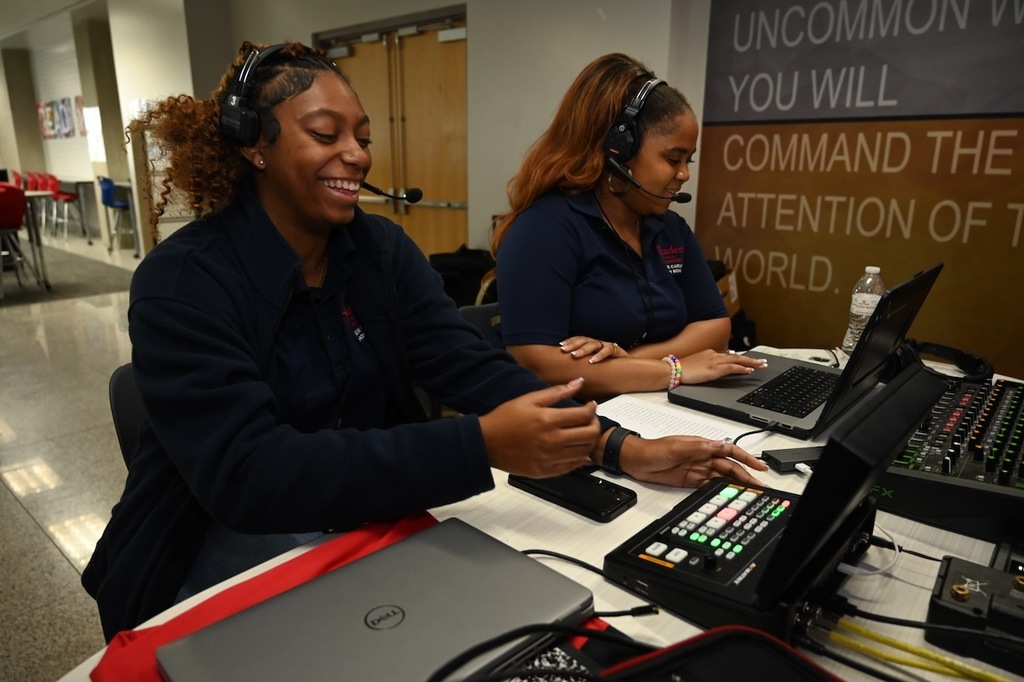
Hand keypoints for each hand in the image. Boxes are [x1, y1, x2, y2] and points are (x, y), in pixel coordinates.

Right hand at [480, 378, 600, 476]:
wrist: (486, 443)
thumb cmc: (505, 418)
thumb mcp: (529, 399)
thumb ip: (557, 392)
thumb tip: (579, 382)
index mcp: (548, 420)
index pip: (584, 415)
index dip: (592, 408)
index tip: (590, 405)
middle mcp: (552, 441)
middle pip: (589, 435)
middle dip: (595, 424)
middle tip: (590, 420)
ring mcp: (549, 458)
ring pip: (584, 452)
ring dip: (588, 441)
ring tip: (582, 433)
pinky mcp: (545, 471)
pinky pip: (572, 467)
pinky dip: (579, 458)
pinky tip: (574, 449)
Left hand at [559, 336, 628, 362]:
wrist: (631, 369)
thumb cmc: (610, 369)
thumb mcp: (595, 367)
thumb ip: (584, 368)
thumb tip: (568, 376)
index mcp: (592, 346)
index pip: (579, 340)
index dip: (570, 341)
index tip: (561, 346)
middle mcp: (599, 344)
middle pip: (584, 340)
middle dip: (573, 344)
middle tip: (564, 350)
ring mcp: (608, 346)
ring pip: (594, 344)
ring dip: (583, 349)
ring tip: (575, 355)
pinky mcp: (617, 351)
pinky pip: (608, 350)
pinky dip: (600, 355)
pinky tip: (593, 360)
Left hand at [619, 435, 767, 487]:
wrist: (635, 461)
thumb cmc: (653, 449)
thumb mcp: (676, 448)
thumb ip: (697, 448)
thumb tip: (718, 444)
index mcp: (702, 446)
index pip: (729, 450)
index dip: (746, 458)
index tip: (758, 466)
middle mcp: (702, 457)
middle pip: (729, 467)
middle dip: (745, 475)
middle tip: (758, 485)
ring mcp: (697, 469)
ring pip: (722, 477)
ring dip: (735, 484)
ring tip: (748, 492)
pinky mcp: (690, 481)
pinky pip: (710, 486)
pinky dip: (720, 490)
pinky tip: (728, 495)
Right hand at [678, 349, 766, 383]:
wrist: (673, 370)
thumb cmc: (681, 369)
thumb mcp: (696, 365)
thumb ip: (706, 365)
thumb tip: (713, 370)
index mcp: (710, 354)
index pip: (729, 356)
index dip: (740, 359)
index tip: (749, 361)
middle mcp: (714, 355)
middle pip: (737, 356)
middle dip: (751, 359)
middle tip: (762, 362)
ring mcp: (715, 361)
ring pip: (737, 360)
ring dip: (751, 363)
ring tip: (761, 365)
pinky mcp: (714, 369)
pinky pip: (731, 368)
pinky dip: (741, 369)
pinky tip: (749, 371)